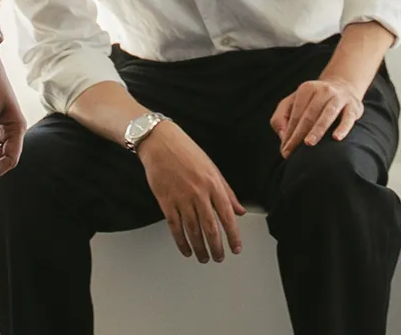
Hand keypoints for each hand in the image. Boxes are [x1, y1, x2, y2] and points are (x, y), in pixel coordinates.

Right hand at [136, 122, 245, 262]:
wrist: (161, 143)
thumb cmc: (187, 152)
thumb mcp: (212, 168)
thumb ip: (227, 192)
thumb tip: (240, 210)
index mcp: (213, 184)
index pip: (227, 215)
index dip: (233, 235)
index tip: (236, 248)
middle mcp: (199, 193)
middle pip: (210, 228)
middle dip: (217, 247)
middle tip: (219, 258)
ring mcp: (181, 199)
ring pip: (193, 231)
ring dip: (200, 248)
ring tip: (204, 258)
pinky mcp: (166, 202)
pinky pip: (175, 227)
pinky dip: (181, 242)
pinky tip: (186, 250)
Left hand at [271, 76, 363, 158]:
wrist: (343, 87)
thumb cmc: (313, 101)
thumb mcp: (293, 102)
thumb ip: (281, 117)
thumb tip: (283, 135)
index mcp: (306, 89)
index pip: (296, 114)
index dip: (289, 132)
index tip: (285, 150)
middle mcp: (323, 90)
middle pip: (309, 114)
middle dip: (299, 134)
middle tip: (292, 151)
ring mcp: (339, 97)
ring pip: (328, 114)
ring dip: (317, 129)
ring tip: (308, 143)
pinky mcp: (353, 106)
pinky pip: (348, 118)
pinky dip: (342, 127)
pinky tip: (336, 138)